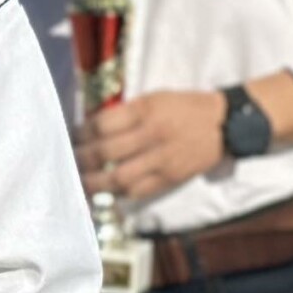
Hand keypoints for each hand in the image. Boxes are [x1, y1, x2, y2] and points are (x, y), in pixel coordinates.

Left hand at [73, 88, 226, 202]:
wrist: (226, 124)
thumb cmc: (184, 107)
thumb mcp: (153, 99)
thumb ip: (124, 113)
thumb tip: (90, 129)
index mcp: (146, 110)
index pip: (102, 125)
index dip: (81, 134)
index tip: (69, 137)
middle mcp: (153, 135)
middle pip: (106, 151)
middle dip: (81, 159)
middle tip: (66, 161)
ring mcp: (163, 159)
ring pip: (120, 177)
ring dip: (94, 183)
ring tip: (77, 183)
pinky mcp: (171, 178)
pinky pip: (139, 191)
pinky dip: (118, 194)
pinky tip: (104, 193)